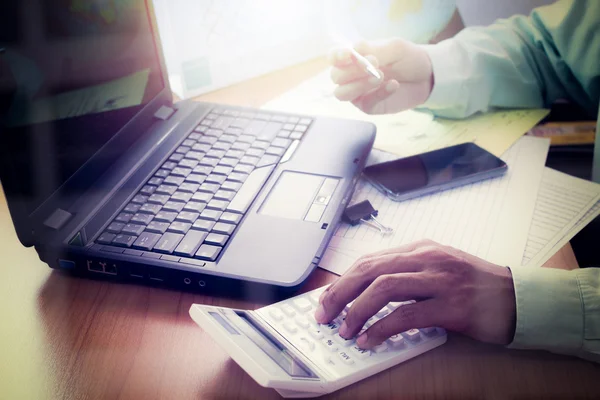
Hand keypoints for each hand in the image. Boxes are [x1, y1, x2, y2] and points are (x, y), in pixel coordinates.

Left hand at [314, 240, 516, 348]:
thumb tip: (367, 292)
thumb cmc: (475, 285)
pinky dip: (381, 329)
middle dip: (340, 293)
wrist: (519, 297)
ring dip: (357, 311)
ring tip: (344, 330)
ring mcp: (440, 280)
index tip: (327, 299)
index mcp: (421, 249)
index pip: (370, 260)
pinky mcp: (452, 306)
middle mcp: (427, 259)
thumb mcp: (438, 268)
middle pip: (369, 270)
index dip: (343, 280)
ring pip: (383, 289)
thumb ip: (407, 274)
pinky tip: (370, 340)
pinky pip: (406, 316)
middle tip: (324, 315)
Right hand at [329, 38, 433, 114]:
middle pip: (336, 76)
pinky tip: (393, 85)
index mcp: (353, 58)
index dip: (336, 56)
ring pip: (342, 93)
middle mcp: (351, 76)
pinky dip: (378, 93)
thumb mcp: (394, 48)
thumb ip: (374, 49)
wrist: (426, 76)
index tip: (348, 55)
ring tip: (380, 76)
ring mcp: (358, 92)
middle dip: (352, 70)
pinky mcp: (369, 106)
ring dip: (359, 84)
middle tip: (375, 63)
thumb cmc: (407, 58)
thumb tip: (354, 50)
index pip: (334, 57)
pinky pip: (365, 103)